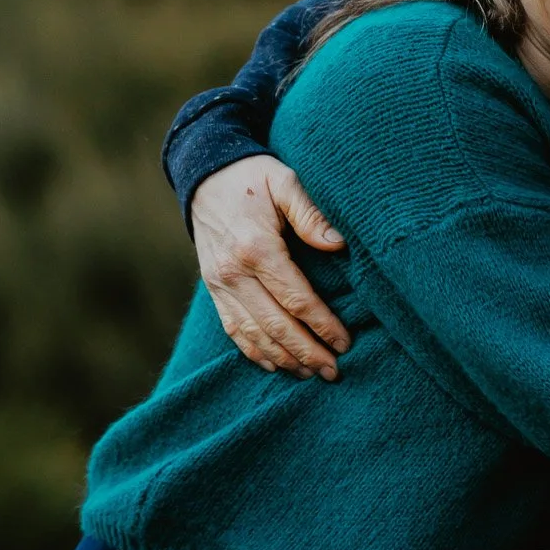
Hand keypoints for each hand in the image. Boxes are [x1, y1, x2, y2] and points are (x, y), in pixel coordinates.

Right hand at [189, 155, 350, 380]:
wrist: (204, 175)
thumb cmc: (253, 177)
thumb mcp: (285, 181)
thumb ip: (311, 212)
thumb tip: (338, 244)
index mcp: (255, 247)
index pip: (295, 298)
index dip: (322, 325)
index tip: (345, 342)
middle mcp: (233, 272)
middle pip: (275, 325)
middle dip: (307, 352)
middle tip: (335, 371)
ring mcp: (218, 284)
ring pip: (253, 334)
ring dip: (283, 359)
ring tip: (311, 374)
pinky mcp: (212, 289)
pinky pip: (233, 329)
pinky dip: (254, 352)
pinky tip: (276, 365)